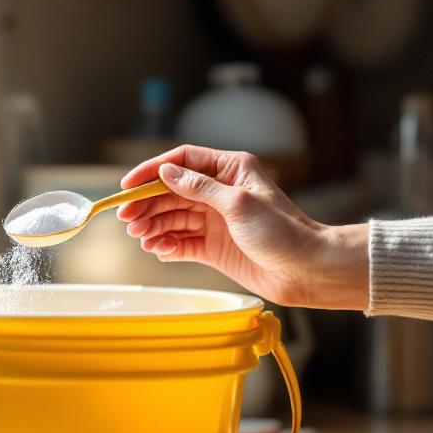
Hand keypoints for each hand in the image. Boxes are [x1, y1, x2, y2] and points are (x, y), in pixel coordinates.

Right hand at [116, 145, 368, 309]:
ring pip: (173, 218)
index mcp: (230, 170)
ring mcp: (216, 220)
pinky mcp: (214, 247)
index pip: (183, 161)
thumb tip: (166, 173)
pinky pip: (182, 242)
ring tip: (139, 237)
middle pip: (172, 192)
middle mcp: (220, 192)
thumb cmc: (283, 231)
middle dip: (147, 204)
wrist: (306, 270)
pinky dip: (167, 245)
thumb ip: (199, 188)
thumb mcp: (238, 203)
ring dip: (154, 226)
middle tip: (126, 219)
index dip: (152, 170)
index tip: (128, 185)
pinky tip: (157, 249)